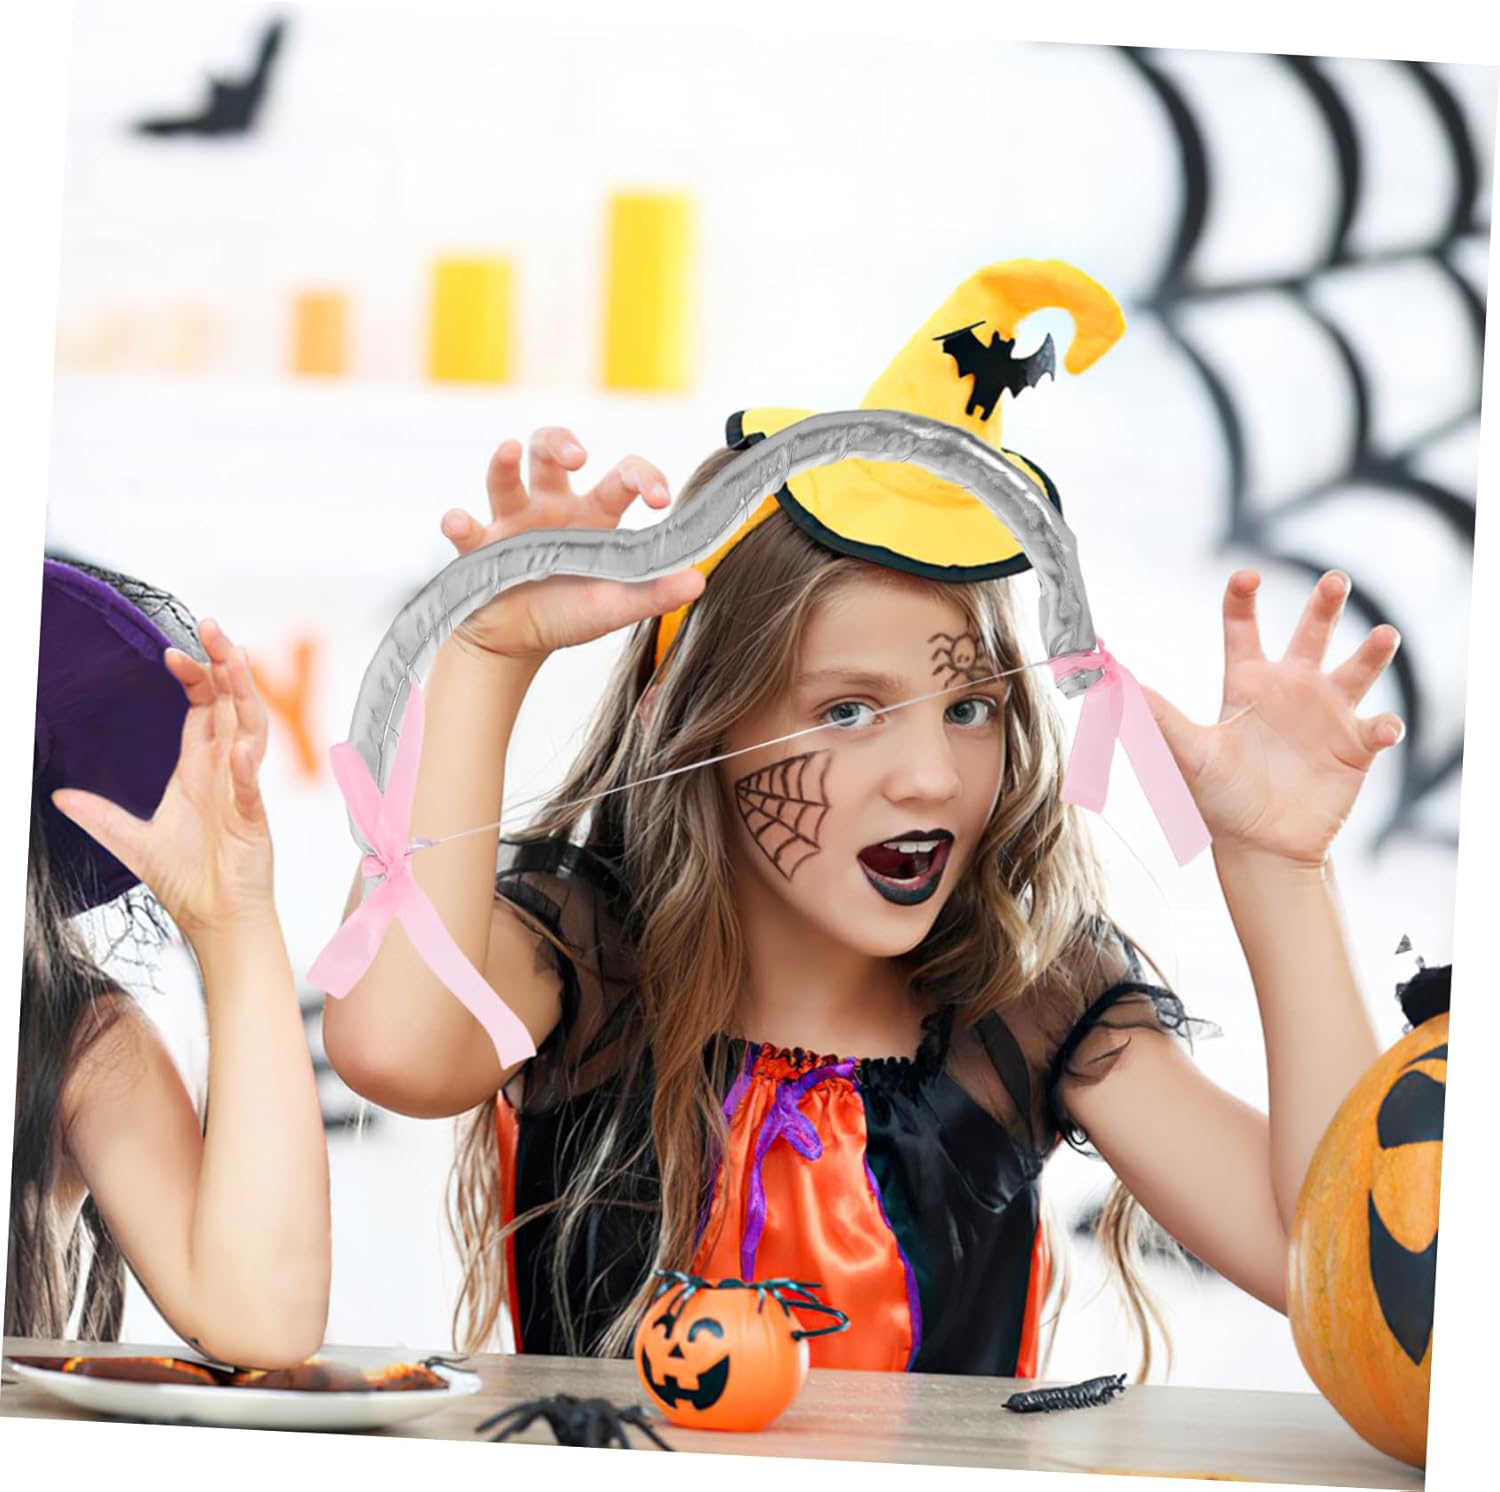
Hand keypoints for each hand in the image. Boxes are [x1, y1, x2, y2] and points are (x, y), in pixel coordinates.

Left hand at [52, 619, 275, 938]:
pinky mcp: (252, 822)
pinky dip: (245, 768)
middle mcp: (225, 772)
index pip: (205, 708)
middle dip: (226, 664)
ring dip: (245, 695)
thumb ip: (100, 815)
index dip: (195, 677)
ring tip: (236, 660)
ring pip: (251, 730)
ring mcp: (242, 792)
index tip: (174, 653)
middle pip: (232, 704)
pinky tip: (235, 748)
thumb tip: (60, 795)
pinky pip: (251, 789)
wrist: (215, 918)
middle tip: (213, 627)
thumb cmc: (189, 879)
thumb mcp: (132, 841)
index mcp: (200, 769)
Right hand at [443, 427, 705, 661]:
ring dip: (504, 462)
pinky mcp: (478, 547)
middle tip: (579, 456)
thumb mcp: (615, 607)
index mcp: (594, 516)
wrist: (517, 645)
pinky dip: (459, 524)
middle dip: (562, 442)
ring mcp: (512, 522)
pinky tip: (460, 522)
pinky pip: (465, 528)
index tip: (658, 498)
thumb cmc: (569, 615)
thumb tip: (699, 581)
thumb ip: (655, 593)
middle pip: (552, 452)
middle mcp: (552, 507)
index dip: (643, 477)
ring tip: (509, 450)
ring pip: (505, 475)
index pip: (622, 477)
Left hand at [1143, 570, 1403, 866]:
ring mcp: (1328, 715)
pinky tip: (1383, 729)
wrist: (1259, 845)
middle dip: (1325, 605)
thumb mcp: (1187, 754)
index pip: (1243, 629)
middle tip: (1334, 580)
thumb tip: (1118, 682)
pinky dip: (1386, 725)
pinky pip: (1379, 727)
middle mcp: (1291, 689)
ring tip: (1384, 636)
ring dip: (1372, 652)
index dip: (1243, 599)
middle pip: (1311, 633)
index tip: (1247, 575)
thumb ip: (1158, 716)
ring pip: (1357, 670)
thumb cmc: (1219, 798)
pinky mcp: (1356, 747)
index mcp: (1247, 684)